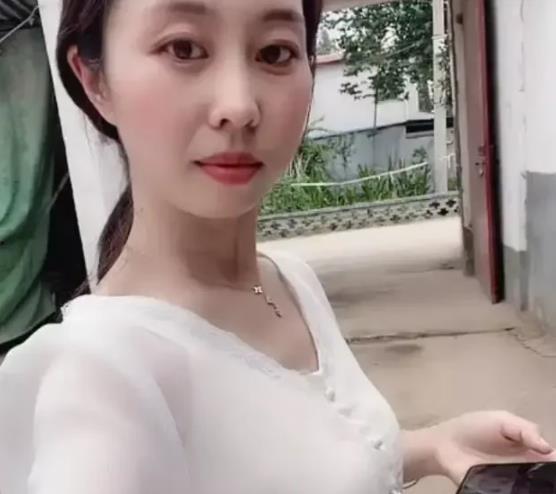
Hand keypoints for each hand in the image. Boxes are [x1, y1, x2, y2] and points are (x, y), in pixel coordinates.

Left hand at [430, 411, 555, 483]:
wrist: (445, 444)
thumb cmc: (474, 428)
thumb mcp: (501, 420)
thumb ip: (525, 429)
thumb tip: (549, 449)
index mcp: (529, 448)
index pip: (551, 457)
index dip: (555, 459)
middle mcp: (525, 467)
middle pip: (546, 475)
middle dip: (550, 475)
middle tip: (550, 475)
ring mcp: (513, 481)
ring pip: (534, 486)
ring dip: (540, 486)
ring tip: (543, 484)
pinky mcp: (499, 491)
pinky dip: (521, 492)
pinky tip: (524, 489)